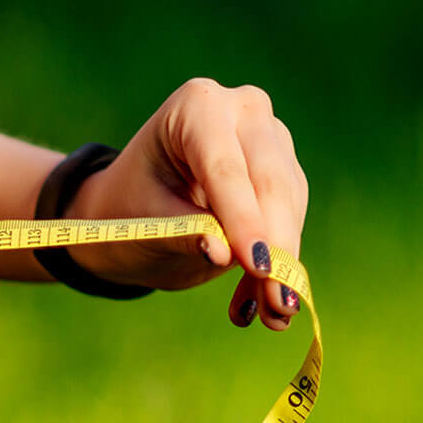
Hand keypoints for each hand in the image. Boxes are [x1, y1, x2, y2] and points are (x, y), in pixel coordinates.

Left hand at [62, 77, 309, 330]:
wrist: (134, 203)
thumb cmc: (130, 207)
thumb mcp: (143, 223)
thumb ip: (181, 234)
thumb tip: (223, 255)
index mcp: (196, 106)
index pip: (224, 169)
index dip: (243, 220)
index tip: (255, 266)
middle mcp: (241, 109)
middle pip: (269, 181)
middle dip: (274, 247)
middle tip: (278, 303)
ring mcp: (269, 135)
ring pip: (289, 201)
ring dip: (284, 261)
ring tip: (273, 315)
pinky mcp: (284, 166)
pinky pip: (292, 215)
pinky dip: (280, 260)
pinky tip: (265, 301)